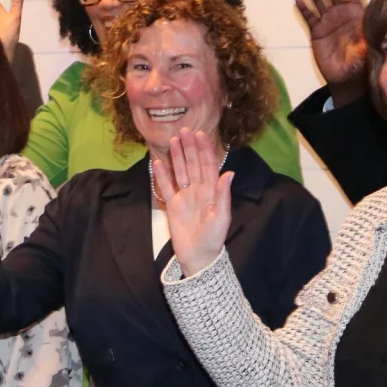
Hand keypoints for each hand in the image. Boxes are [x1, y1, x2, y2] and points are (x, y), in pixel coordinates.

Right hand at [149, 130, 233, 276]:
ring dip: (177, 156)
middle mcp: (198, 190)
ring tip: (172, 140)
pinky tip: (157, 162)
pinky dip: (161, 175)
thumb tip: (229, 173)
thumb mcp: (221, 217)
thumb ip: (223, 195)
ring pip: (180, 171)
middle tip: (184, 130)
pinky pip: (166, 187)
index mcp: (212, 191)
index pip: (208, 165)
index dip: (205, 150)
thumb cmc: (214, 238)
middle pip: (193, 164)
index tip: (200, 134)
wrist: (198, 256)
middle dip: (190, 147)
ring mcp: (185, 196)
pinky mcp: (173, 205)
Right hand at [295, 0, 368, 102]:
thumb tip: (376, 22)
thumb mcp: (372, 44)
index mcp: (358, 13)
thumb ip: (371, 32)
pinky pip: (309, 17)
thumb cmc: (364, 60)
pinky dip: (303, 7)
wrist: (349, 77)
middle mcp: (342, 13)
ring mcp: (328, 21)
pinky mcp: (317, 31)